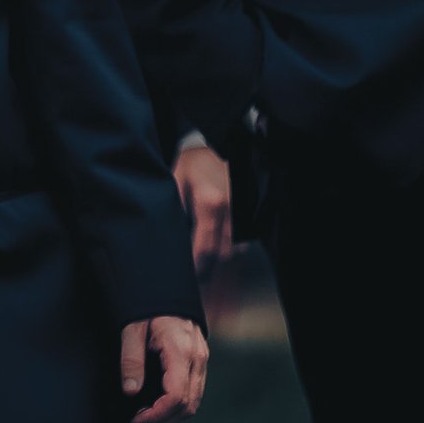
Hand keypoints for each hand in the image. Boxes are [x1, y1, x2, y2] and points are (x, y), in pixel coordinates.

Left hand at [121, 314, 207, 422]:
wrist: (166, 288)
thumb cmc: (147, 306)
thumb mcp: (132, 329)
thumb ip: (131, 360)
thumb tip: (130, 391)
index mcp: (181, 351)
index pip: (176, 397)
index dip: (157, 415)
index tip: (137, 421)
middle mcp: (198, 359)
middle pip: (188, 405)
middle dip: (163, 421)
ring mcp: (202, 360)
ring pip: (195, 401)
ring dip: (172, 415)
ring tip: (146, 416)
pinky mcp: (200, 360)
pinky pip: (195, 391)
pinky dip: (179, 404)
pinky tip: (159, 404)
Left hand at [174, 144, 233, 276]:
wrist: (223, 145)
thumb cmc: (196, 164)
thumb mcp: (176, 181)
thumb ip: (174, 210)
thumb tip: (170, 240)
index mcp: (210, 203)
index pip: (204, 249)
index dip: (196, 268)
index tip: (187, 277)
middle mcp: (232, 211)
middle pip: (222, 256)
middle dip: (208, 269)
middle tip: (194, 275)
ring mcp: (246, 214)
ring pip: (236, 253)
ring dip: (220, 260)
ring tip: (204, 261)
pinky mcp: (252, 215)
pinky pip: (245, 243)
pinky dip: (232, 250)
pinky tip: (217, 247)